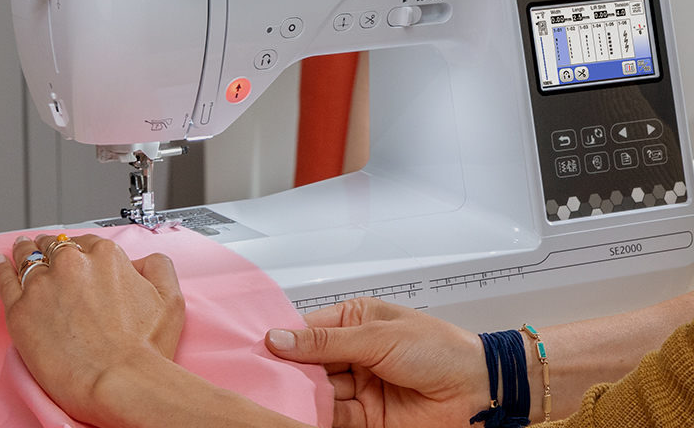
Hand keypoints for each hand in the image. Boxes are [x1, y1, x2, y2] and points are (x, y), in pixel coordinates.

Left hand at [0, 233, 184, 424]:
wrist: (119, 382)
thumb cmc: (144, 350)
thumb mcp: (170, 300)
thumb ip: (158, 268)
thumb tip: (143, 262)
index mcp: (106, 257)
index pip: (86, 244)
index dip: (81, 251)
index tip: (77, 257)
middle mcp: (71, 264)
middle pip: (55, 247)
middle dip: (51, 249)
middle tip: (47, 251)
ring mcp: (42, 285)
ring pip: (28, 258)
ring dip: (26, 252)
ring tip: (21, 249)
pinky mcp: (20, 310)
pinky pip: (4, 280)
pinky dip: (1, 268)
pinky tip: (1, 262)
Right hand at [266, 298, 487, 427]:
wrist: (481, 391)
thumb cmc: (442, 351)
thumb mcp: (378, 336)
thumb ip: (325, 341)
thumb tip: (280, 338)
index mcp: (355, 322)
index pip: (307, 330)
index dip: (283, 340)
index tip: (258, 349)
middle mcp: (354, 353)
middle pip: (307, 364)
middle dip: (290, 371)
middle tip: (266, 376)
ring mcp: (359, 386)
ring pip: (317, 392)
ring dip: (302, 396)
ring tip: (283, 396)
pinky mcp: (366, 417)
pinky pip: (333, 416)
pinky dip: (317, 416)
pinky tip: (303, 413)